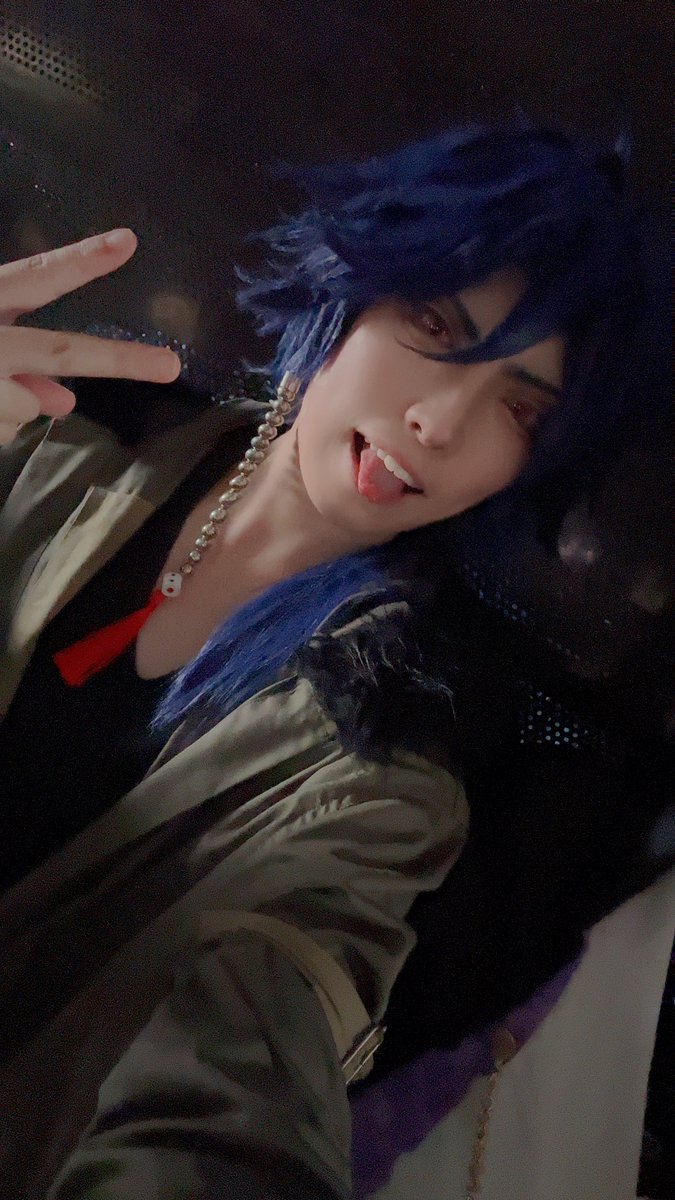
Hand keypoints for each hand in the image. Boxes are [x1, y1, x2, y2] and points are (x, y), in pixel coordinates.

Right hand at [0, 228, 180, 446]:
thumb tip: (66, 404)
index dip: (82, 262)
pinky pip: (5, 433)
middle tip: (170, 365)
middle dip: (119, 361)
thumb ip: (23, 358)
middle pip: (63, 351)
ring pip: (30, 406)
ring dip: (14, 405)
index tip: (128, 242)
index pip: (38, 277)